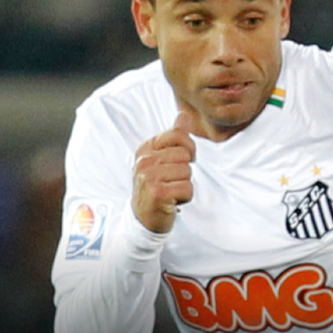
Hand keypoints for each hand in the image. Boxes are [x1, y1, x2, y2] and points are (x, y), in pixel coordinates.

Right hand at [133, 111, 196, 233]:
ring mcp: (148, 176)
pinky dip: (185, 197)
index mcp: (145, 149)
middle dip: (185, 171)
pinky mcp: (157, 192)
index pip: (178, 135)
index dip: (188, 149)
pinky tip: (172, 201)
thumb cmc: (157, 186)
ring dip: (184, 185)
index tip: (181, 161)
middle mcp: (144, 161)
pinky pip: (187, 188)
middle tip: (171, 181)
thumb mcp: (162, 159)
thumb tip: (184, 115)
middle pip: (185, 155)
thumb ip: (174, 136)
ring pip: (188, 173)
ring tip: (170, 191)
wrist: (143, 217)